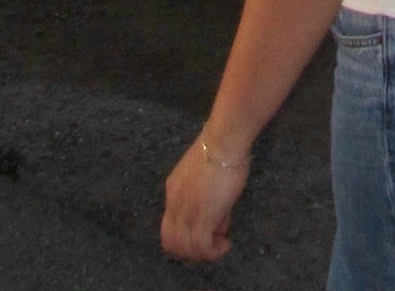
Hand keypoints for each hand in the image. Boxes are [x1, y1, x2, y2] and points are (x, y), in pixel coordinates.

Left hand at [160, 139, 247, 263]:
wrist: (223, 142)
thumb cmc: (220, 151)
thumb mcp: (203, 177)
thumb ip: (204, 199)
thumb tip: (218, 221)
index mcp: (172, 192)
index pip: (168, 228)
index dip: (184, 238)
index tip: (203, 234)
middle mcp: (174, 205)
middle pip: (171, 244)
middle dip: (191, 251)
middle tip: (211, 245)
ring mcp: (187, 212)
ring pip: (186, 249)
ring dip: (204, 252)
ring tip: (221, 243)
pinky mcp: (203, 217)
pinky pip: (202, 248)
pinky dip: (214, 252)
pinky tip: (225, 244)